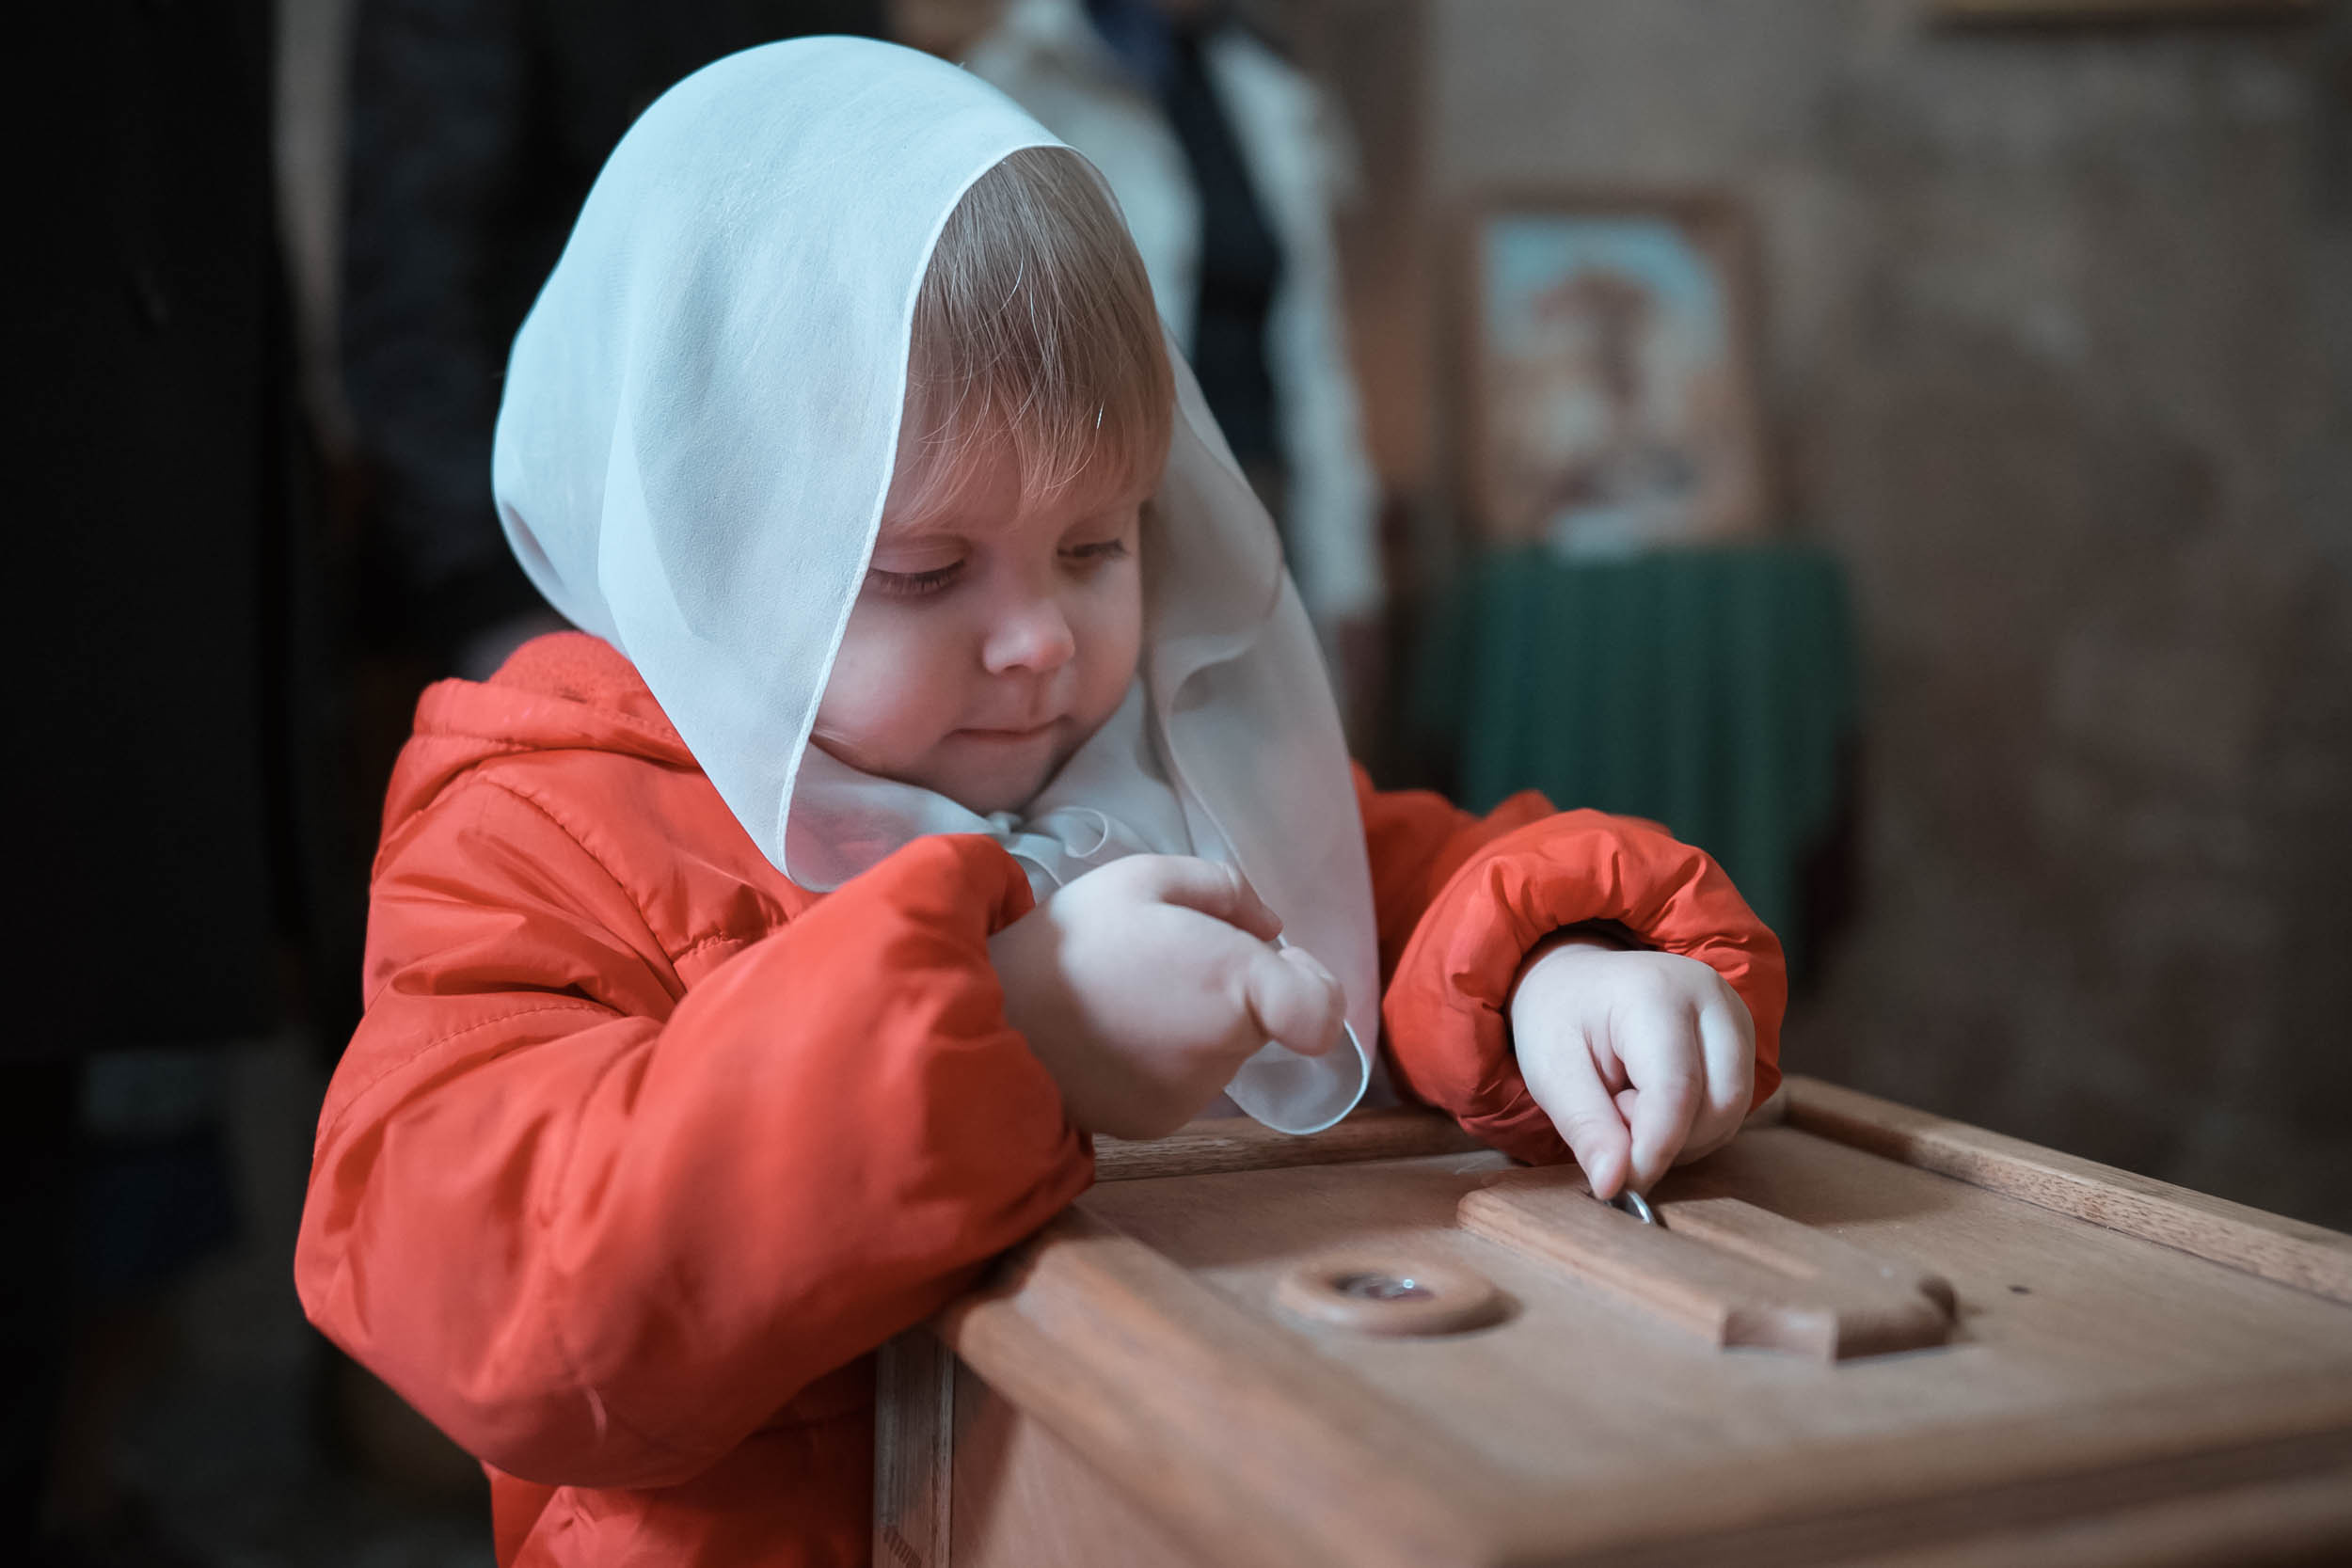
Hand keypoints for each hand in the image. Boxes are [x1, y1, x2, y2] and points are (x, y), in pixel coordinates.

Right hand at [989, 856, 1346, 1138]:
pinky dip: (1163, 1061)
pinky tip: (1113, 1036)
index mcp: (1234, 983)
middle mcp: (1224, 1050)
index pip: (1321, 1013)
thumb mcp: (1147, 876)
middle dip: (1234, 993)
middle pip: (1264, 1022)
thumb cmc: (1074, 939)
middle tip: (1166, 963)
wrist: (992, 1015)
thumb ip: (1226, 891)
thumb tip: (1271, 931)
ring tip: (1128, 997)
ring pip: (1222, 1054)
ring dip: (1196, 1028)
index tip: (1274, 965)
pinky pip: (1184, 1083)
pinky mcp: (1158, 1123)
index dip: (1311, 986)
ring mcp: (1192, 1095)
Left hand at [1508, 933, 1754, 1198]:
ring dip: (1684, 1135)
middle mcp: (1710, 997)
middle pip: (1722, 1102)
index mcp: (1655, 993)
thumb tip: (1615, 1185)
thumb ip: (1585, 1127)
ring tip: (1629, 1105)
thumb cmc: (1558, 1019)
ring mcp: (1734, 1014)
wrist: (1577, 982)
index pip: (1676, 1091)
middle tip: (1614, 1122)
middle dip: (1671, 1140)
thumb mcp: (1551, 1071)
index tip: (1618, 1184)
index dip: (1652, 1150)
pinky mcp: (1742, 1036)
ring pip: (1734, 1110)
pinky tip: (1654, 1104)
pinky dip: (1696, 1125)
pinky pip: (1735, 1105)